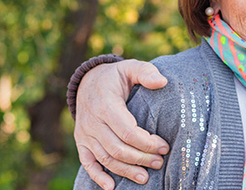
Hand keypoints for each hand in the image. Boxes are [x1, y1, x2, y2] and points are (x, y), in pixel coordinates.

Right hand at [74, 59, 169, 188]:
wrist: (88, 82)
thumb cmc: (115, 77)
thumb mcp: (130, 67)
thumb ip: (146, 72)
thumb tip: (162, 82)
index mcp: (106, 104)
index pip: (127, 131)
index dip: (147, 143)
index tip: (164, 146)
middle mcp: (93, 121)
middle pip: (118, 149)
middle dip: (141, 159)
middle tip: (159, 162)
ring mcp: (85, 133)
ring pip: (106, 158)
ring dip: (126, 171)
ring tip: (145, 177)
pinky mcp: (82, 141)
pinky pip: (87, 163)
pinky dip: (98, 176)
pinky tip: (112, 187)